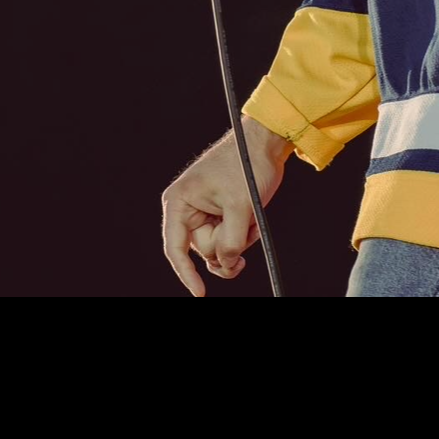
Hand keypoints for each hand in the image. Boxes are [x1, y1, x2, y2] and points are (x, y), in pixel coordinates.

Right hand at [161, 120, 290, 296]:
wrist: (264, 145)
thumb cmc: (246, 165)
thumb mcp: (240, 205)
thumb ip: (231, 240)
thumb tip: (226, 264)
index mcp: (180, 202)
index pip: (175, 248)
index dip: (186, 273)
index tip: (200, 293)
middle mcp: (188, 210)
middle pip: (204, 250)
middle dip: (227, 245)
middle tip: (245, 223)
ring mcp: (205, 215)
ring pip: (219, 249)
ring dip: (239, 240)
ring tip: (250, 218)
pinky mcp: (221, 217)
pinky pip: (229, 242)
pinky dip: (243, 238)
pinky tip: (252, 222)